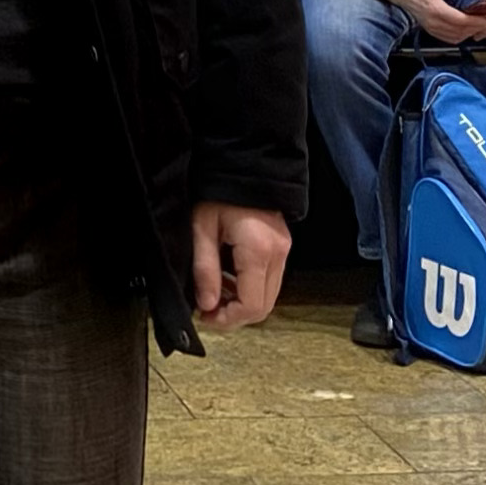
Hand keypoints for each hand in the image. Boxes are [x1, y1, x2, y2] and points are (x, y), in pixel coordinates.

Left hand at [192, 202, 289, 333]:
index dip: (227, 319)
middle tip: (207, 311)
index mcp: (259, 250)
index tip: (204, 316)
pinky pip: (269, 280)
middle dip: (234, 315)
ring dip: (241, 302)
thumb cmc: (218, 193)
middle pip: (263, 306)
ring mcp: (283, 250)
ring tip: (215, 293)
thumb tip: (206, 306)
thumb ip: (205, 269)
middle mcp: (278, 254)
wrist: (242, 166)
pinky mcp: (281, 246)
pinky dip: (249, 287)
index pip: (251, 305)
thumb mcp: (202, 229)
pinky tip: (228, 279)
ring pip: (268, 295)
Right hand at [384, 0, 485, 46]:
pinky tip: (468, 31)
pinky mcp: (432, 31)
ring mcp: (432, 28)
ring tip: (481, 27)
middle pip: (460, 31)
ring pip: (456, 37)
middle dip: (477, 29)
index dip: (475, 22)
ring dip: (470, 34)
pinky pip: (449, 39)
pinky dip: (461, 37)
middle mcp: (433, 21)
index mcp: (435, 8)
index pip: (459, 20)